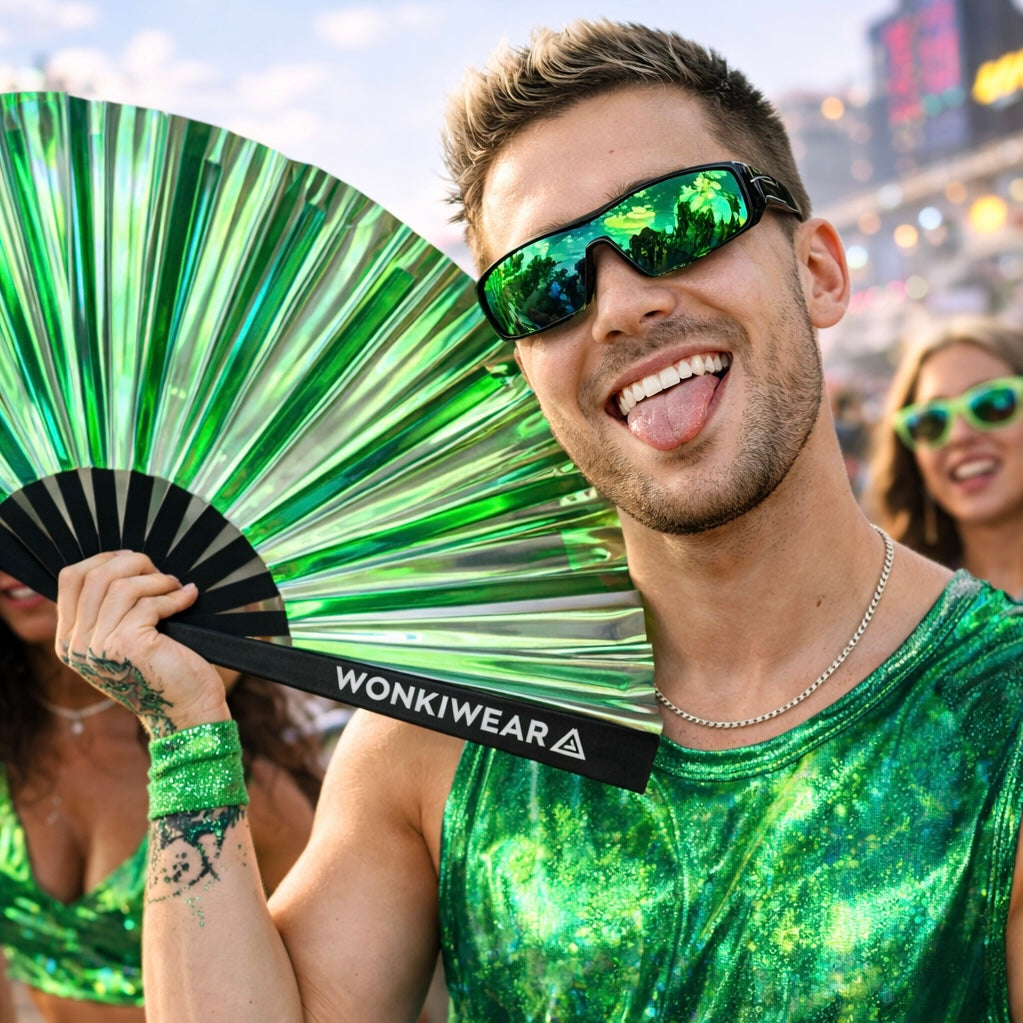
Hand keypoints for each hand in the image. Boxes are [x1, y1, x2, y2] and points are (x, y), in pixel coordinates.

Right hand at [55, 551, 230, 736]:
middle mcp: (76, 644)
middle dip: (133, 564)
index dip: (104, 559)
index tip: (132, 560)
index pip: (71, 579)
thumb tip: (123, 561)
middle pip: (95, 576)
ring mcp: (98, 646)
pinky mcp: (126, 644)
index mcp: (70, 640)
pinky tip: (188, 598)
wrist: (186, 707)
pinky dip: (173, 596)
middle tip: (159, 573)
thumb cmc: (162, 668)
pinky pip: (148, 602)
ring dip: (156, 580)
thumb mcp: (123, 638)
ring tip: (175, 586)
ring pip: (122, 586)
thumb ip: (110, 608)